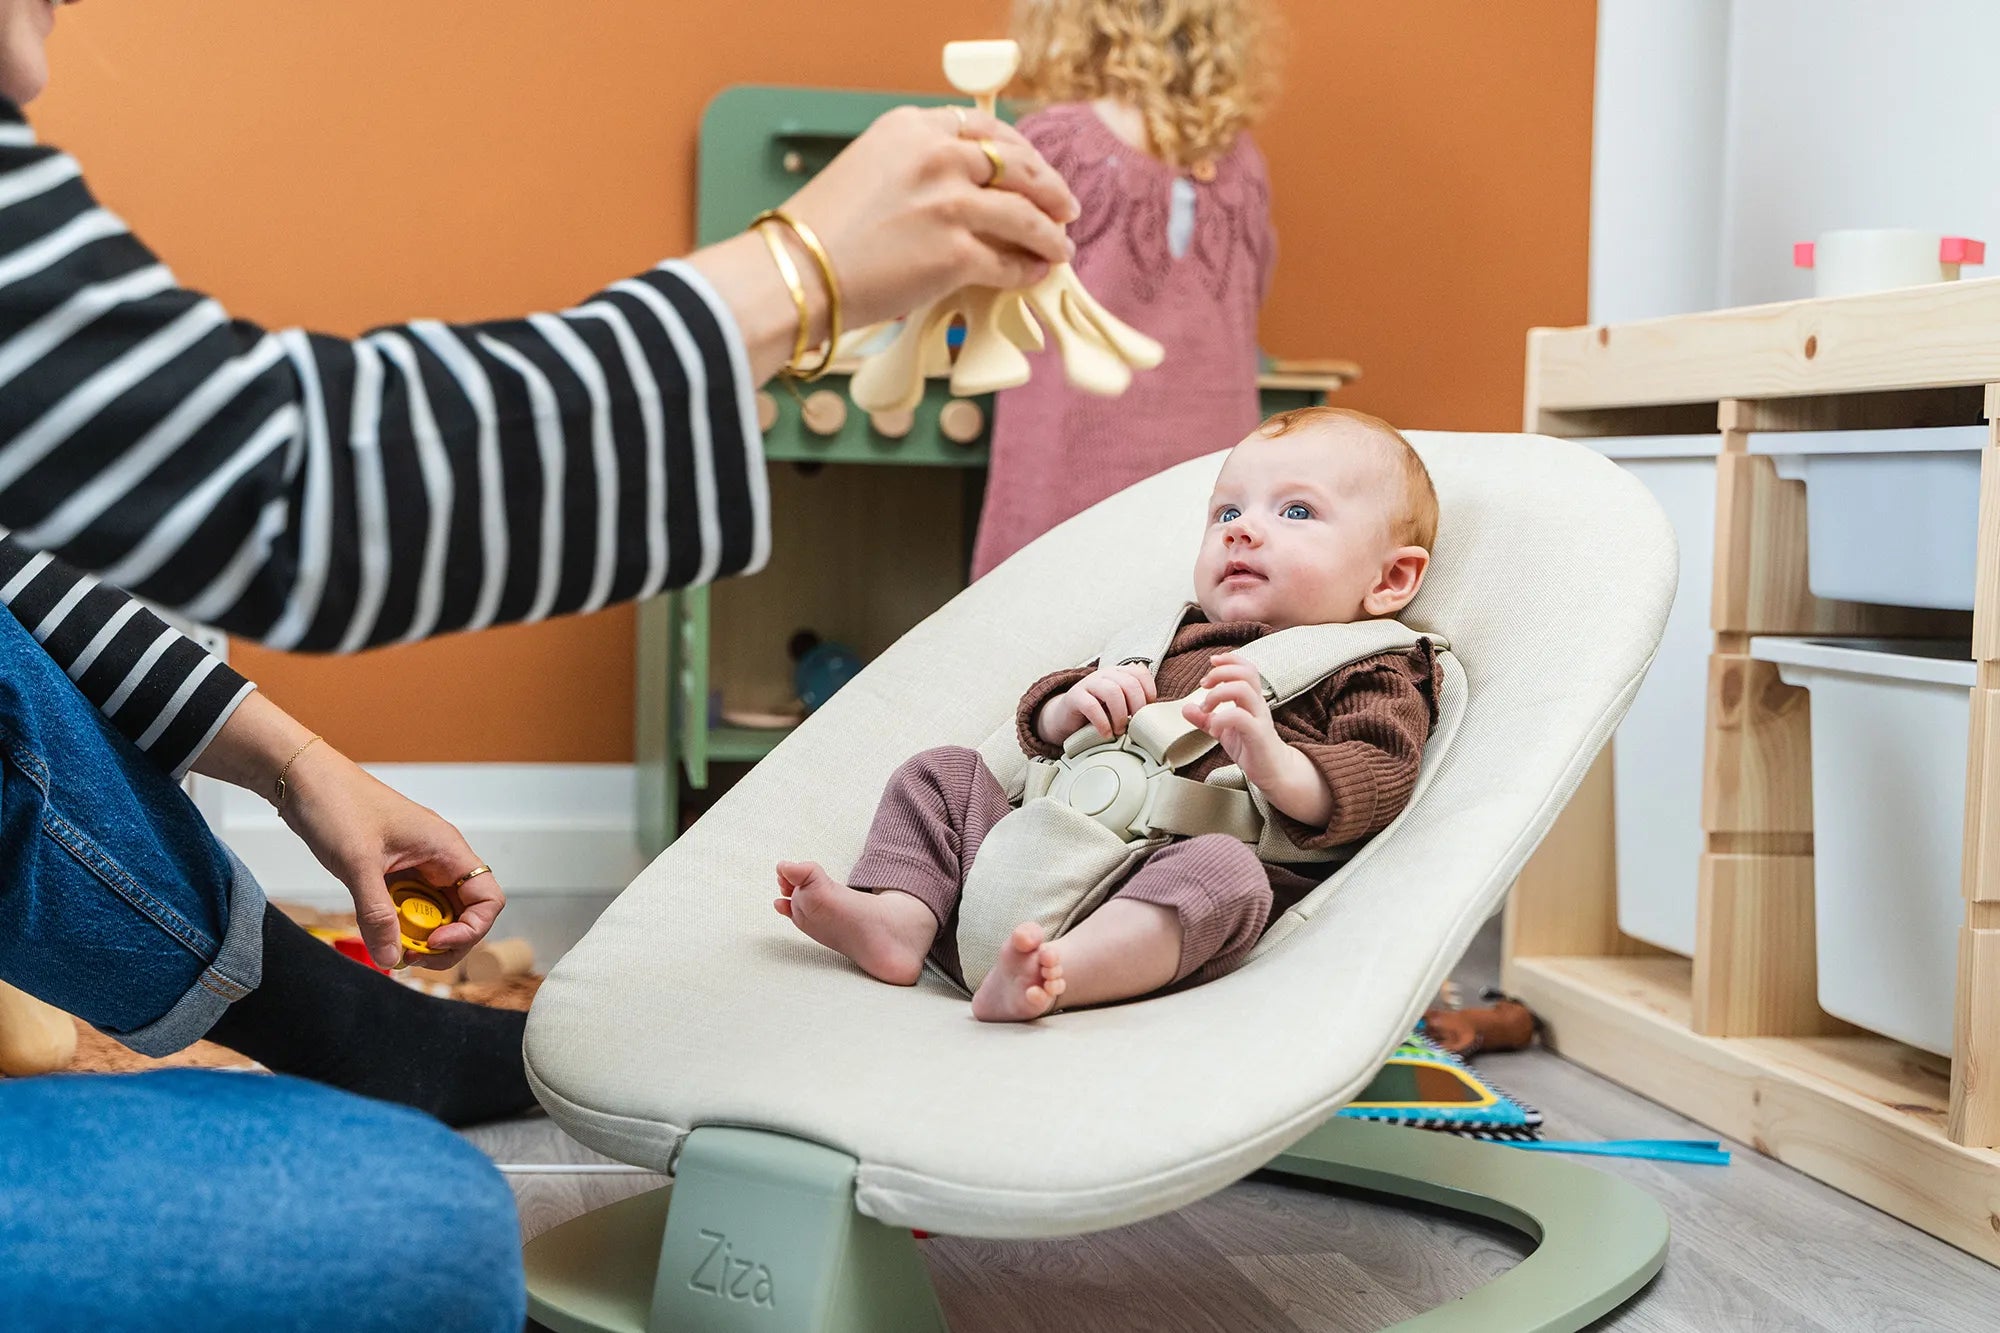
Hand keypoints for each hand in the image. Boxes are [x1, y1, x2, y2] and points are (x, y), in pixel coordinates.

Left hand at [279, 746, 502, 971]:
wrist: (305, 780)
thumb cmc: (337, 804)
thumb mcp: (358, 864)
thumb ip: (376, 914)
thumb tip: (390, 957)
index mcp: (446, 849)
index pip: (488, 900)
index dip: (470, 930)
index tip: (433, 942)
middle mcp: (440, 858)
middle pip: (465, 913)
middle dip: (445, 942)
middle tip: (410, 955)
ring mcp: (418, 865)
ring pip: (437, 913)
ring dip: (421, 936)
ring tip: (392, 946)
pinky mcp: (396, 870)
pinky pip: (410, 906)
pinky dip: (398, 924)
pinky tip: (378, 930)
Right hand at [782, 105, 1079, 329]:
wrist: (796, 271)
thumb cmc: (822, 231)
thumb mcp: (870, 167)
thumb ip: (919, 166)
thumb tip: (969, 187)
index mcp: (914, 128)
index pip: (987, 129)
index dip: (1020, 151)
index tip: (1034, 168)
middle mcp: (938, 156)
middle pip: (1017, 166)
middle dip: (1050, 187)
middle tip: (1065, 207)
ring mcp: (951, 204)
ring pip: (1024, 216)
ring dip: (1050, 234)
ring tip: (1061, 247)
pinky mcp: (957, 252)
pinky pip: (1009, 262)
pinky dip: (1027, 269)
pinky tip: (1035, 273)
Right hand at [1040, 663, 1157, 744]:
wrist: (1065, 719)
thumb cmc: (1098, 714)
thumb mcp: (1119, 706)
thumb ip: (1134, 704)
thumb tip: (1156, 715)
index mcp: (1119, 673)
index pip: (1140, 674)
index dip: (1148, 692)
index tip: (1146, 712)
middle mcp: (1105, 674)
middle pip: (1129, 683)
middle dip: (1136, 707)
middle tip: (1134, 724)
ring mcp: (1089, 683)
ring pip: (1112, 692)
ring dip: (1120, 715)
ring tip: (1119, 730)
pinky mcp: (1074, 696)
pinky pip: (1092, 706)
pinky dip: (1102, 722)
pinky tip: (1105, 733)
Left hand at [1180, 652, 1284, 784]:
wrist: (1273, 771)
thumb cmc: (1252, 748)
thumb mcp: (1223, 731)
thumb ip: (1205, 719)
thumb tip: (1186, 708)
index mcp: (1251, 699)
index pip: (1246, 668)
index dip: (1230, 660)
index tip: (1211, 662)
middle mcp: (1257, 704)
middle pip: (1246, 673)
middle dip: (1220, 673)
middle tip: (1204, 685)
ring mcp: (1259, 718)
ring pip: (1243, 690)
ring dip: (1218, 694)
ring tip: (1207, 708)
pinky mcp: (1258, 735)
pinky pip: (1240, 717)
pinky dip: (1221, 719)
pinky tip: (1215, 729)